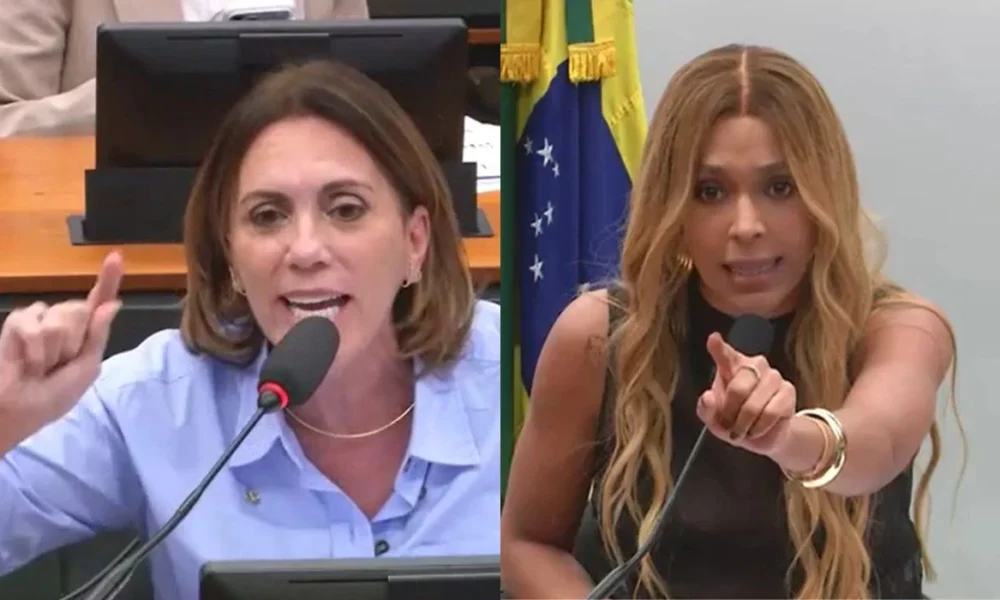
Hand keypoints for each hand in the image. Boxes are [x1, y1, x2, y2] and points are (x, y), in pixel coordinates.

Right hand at [0, 252, 123, 439]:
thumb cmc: (53, 395)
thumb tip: (114, 303)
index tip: (116, 256)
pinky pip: (32, 323)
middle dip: (72, 343)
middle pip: (80, 311)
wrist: (20, 409)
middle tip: (58, 364)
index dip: (108, 279)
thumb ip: (98, 335)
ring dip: (52, 350)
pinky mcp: (17, 321)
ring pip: (58, 318)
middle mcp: (63, 319)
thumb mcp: (85, 368)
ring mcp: (39, 317)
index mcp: (85, 331)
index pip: (98, 301)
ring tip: (41, 366)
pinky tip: (26, 361)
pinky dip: (33, 349)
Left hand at [695, 331, 795, 455]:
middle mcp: (754, 365)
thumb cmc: (734, 420)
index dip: (718, 347)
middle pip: (738, 389)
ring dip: (744, 423)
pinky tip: (756, 429)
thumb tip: (708, 397)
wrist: (761, 437)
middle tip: (728, 424)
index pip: (725, 354)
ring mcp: (773, 376)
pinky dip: (759, 427)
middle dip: (730, 413)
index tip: (713, 339)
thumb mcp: (713, 418)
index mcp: (731, 365)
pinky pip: (770, 413)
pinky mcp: (788, 391)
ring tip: (742, 429)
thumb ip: (706, 408)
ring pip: (754, 404)